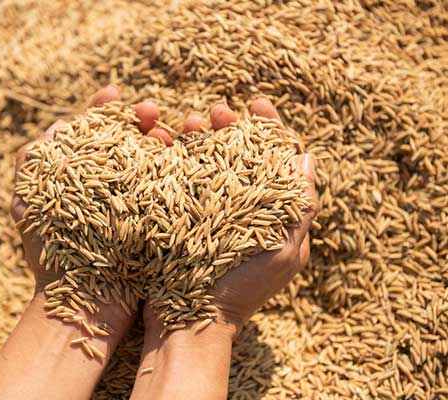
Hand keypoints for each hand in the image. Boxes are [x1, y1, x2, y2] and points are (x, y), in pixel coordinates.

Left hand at [9, 85, 169, 337]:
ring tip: (169, 135)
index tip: (115, 95)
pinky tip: (184, 154)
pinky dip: (180, 166)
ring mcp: (138, 203)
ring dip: (164, 138)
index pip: (97, 132)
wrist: (82, 300)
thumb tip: (58, 125)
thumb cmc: (50, 252)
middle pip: (131, 141)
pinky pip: (174, 184)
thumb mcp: (27, 200)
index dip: (105, 109)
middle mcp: (113, 186)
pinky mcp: (159, 219)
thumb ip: (32, 160)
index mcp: (83, 177)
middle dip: (141, 120)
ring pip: (157, 158)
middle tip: (151, 112)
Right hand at [132, 98, 318, 399]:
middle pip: (238, 155)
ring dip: (199, 137)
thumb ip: (300, 207)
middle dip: (229, 127)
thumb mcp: (283, 253)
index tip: (256, 103)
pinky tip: (163, 142)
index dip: (269, 128)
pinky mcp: (180, 216)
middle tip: (215, 112)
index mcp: (272, 214)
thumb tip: (307, 158)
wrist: (190, 322)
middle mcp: (241, 208)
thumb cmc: (240, 293)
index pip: (275, 160)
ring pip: (206, 162)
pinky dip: (174, 157)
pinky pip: (179, 178)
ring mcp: (209, 212)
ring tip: (187, 122)